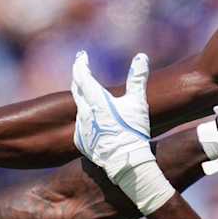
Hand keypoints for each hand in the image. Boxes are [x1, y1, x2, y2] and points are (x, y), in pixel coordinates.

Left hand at [71, 51, 172, 215]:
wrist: (127, 162)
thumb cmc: (133, 130)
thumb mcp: (138, 102)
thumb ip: (137, 78)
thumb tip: (141, 56)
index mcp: (96, 101)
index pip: (82, 76)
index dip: (80, 64)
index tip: (81, 56)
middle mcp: (83, 114)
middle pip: (76, 90)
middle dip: (79, 78)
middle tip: (81, 68)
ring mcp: (80, 129)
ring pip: (79, 109)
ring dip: (84, 100)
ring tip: (89, 94)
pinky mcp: (81, 142)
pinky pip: (80, 126)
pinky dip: (86, 119)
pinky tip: (93, 121)